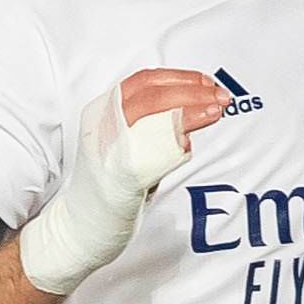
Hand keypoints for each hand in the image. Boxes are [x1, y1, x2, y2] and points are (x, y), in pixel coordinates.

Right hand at [14, 68, 227, 295]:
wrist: (82, 226)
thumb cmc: (108, 185)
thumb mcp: (123, 142)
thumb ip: (148, 123)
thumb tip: (191, 105)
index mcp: (102, 111)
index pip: (145, 81)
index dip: (180, 77)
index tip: (206, 82)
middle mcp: (103, 125)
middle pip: (153, 95)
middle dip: (192, 91)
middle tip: (220, 96)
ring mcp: (110, 148)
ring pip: (155, 115)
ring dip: (191, 109)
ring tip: (217, 109)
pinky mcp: (121, 174)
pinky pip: (155, 151)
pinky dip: (180, 138)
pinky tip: (194, 139)